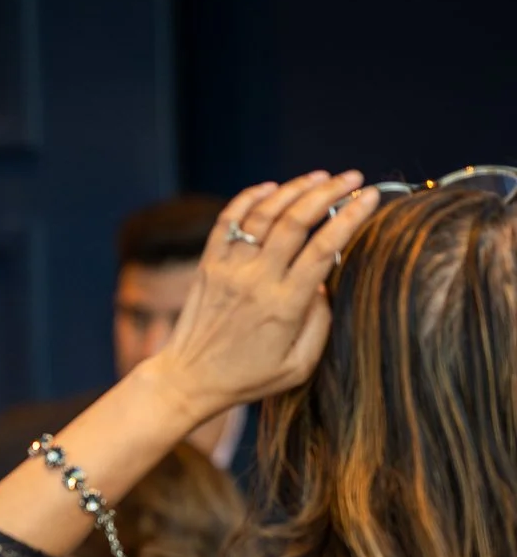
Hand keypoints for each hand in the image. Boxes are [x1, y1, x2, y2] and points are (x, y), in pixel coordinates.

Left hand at [142, 170, 380, 423]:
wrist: (187, 380)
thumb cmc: (247, 377)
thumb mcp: (298, 365)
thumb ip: (321, 323)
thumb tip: (326, 283)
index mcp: (284, 304)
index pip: (324, 247)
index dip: (351, 216)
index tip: (370, 197)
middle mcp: (256, 280)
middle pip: (295, 220)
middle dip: (328, 192)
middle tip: (352, 177)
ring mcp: (228, 270)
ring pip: (262, 214)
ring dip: (293, 188)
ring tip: (319, 177)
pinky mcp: (208, 266)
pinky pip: (227, 221)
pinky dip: (249, 198)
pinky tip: (270, 188)